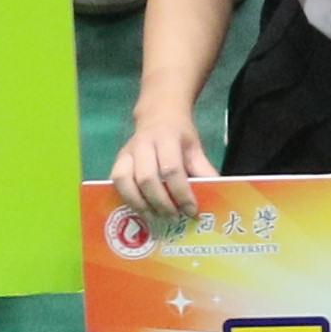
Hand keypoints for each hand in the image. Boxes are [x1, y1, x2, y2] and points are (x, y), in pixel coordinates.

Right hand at [107, 114, 221, 231]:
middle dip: (161, 202)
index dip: (181, 193)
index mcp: (167, 138)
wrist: (159, 114)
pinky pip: (116, 182)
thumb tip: (214, 199)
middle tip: (173, 217)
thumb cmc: (179, 136)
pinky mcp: (117, 160)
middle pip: (147, 178)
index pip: (172, 169)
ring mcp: (127, 152)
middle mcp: (143, 144)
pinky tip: (140, 210)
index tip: (191, 211)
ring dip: (140, 204)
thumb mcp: (195, 149)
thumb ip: (204, 172)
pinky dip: (127, 199)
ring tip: (155, 217)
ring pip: (125, 180)